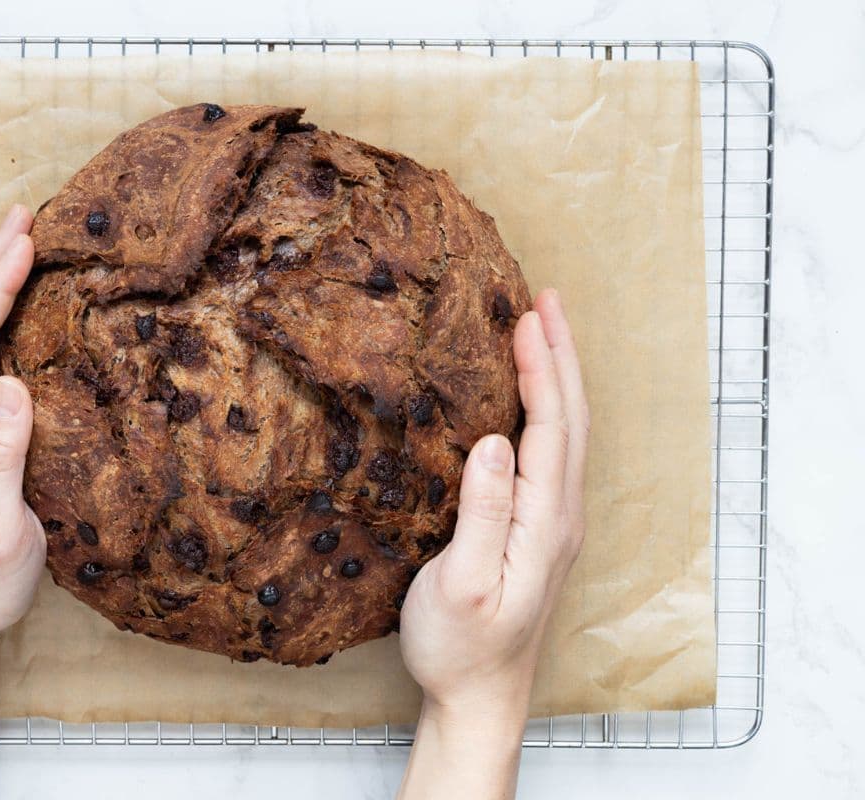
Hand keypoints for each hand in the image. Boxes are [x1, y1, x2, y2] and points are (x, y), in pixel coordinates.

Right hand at [398, 289, 587, 798]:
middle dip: (561, 354)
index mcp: (543, 521)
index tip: (526, 316)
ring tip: (543, 330)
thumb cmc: (462, 648)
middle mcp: (559, 516)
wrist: (480, 699)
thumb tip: (492, 442)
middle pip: (570, 419)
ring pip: (566, 433)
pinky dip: (548, 408)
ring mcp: (553, 523)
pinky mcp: (538, 531)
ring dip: (559, 377)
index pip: (549, 426)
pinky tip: (529, 398)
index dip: (541, 368)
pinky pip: (552, 452)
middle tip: (544, 298)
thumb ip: (481, 513)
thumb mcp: (460, 585)